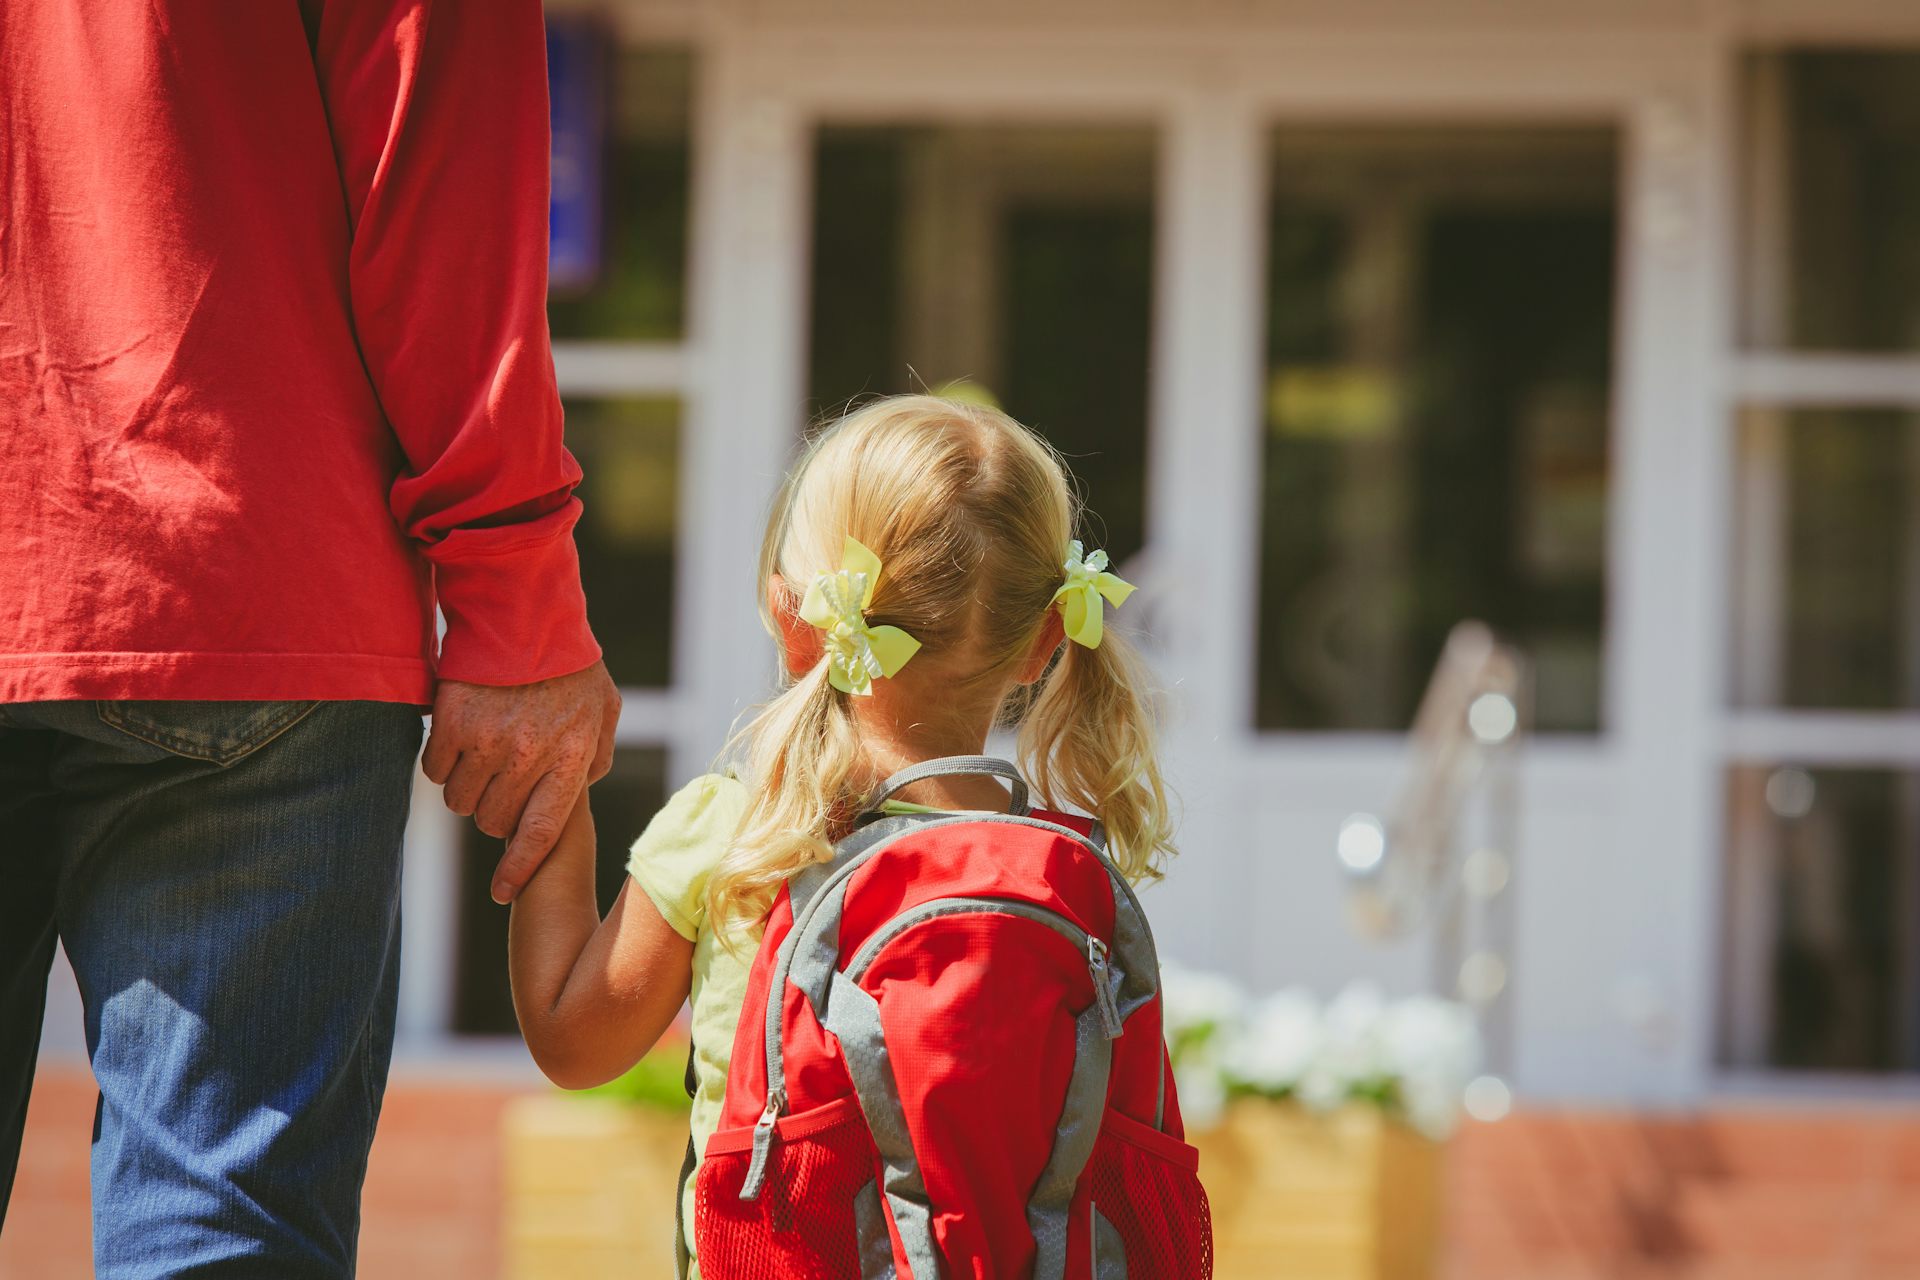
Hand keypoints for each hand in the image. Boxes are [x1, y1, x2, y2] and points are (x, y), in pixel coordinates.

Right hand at [423, 660, 620, 902]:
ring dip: (466, 789)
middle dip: (495, 813)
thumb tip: (584, 788)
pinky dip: (441, 763)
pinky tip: (458, 740)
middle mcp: (527, 757)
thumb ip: (598, 753)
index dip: (518, 870)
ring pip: (459, 801)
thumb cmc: (569, 662)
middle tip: (501, 785)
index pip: (540, 834)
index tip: (502, 892)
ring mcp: (487, 741)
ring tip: (481, 757)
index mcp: (569, 759)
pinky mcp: (451, 723)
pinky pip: (433, 770)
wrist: (524, 610)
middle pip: (493, 822)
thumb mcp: (603, 708)